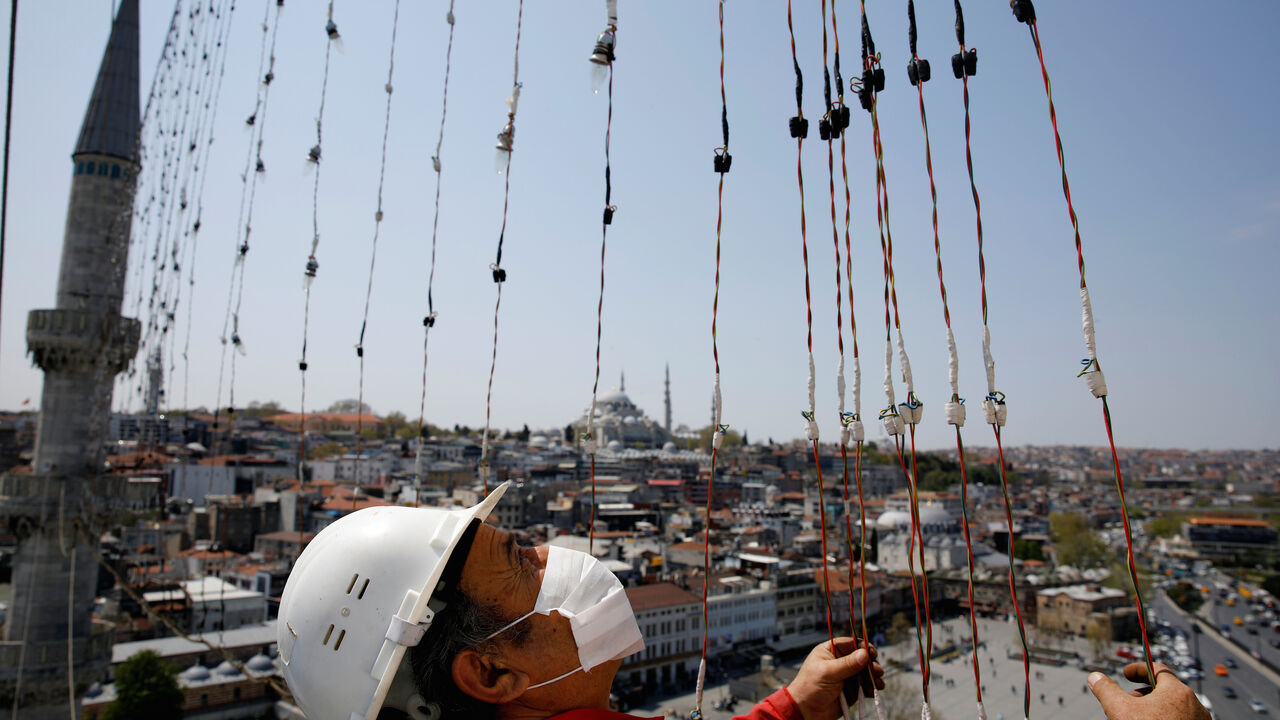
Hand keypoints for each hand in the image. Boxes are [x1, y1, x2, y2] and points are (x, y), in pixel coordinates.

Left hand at [787, 638, 884, 719]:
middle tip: (876, 670)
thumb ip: (847, 664)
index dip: (863, 647)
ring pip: (866, 672)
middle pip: (862, 658)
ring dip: (874, 676)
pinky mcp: (852, 689)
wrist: (806, 711)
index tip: (872, 653)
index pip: (851, 643)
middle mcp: (840, 661)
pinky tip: (874, 690)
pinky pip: (866, 685)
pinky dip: (872, 687)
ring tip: (878, 682)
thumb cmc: (809, 688)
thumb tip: (864, 654)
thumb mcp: (827, 673)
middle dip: (871, 663)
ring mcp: (847, 676)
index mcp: (830, 651)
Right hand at [1087, 662, 1209, 719]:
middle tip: (1128, 700)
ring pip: (1173, 706)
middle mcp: (1194, 704)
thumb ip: (1106, 690)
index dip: (1138, 669)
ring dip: (1154, 707)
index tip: (1126, 674)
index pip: (1158, 669)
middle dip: (1143, 692)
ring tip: (1138, 717)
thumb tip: (1094, 677)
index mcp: (1177, 691)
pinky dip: (1166, 718)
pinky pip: (1180, 719)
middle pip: (1165, 689)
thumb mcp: (1120, 709)